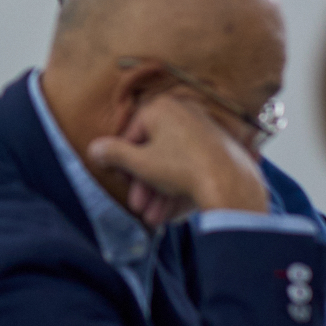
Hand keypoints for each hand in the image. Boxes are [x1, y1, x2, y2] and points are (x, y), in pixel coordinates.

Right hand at [84, 89, 271, 221]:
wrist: (230, 182)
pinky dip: (180, 186)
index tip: (122, 183)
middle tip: (139, 206)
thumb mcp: (139, 163)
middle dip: (144, 185)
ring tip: (155, 217)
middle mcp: (183, 112)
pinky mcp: (220, 147)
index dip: (123, 163)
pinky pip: (192, 165)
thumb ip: (113, 154)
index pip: (131, 135)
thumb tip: (94, 148)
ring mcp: (204, 129)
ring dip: (159, 192)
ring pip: (173, 162)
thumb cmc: (180, 167)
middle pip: (153, 152)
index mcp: (160, 108)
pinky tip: (172, 212)